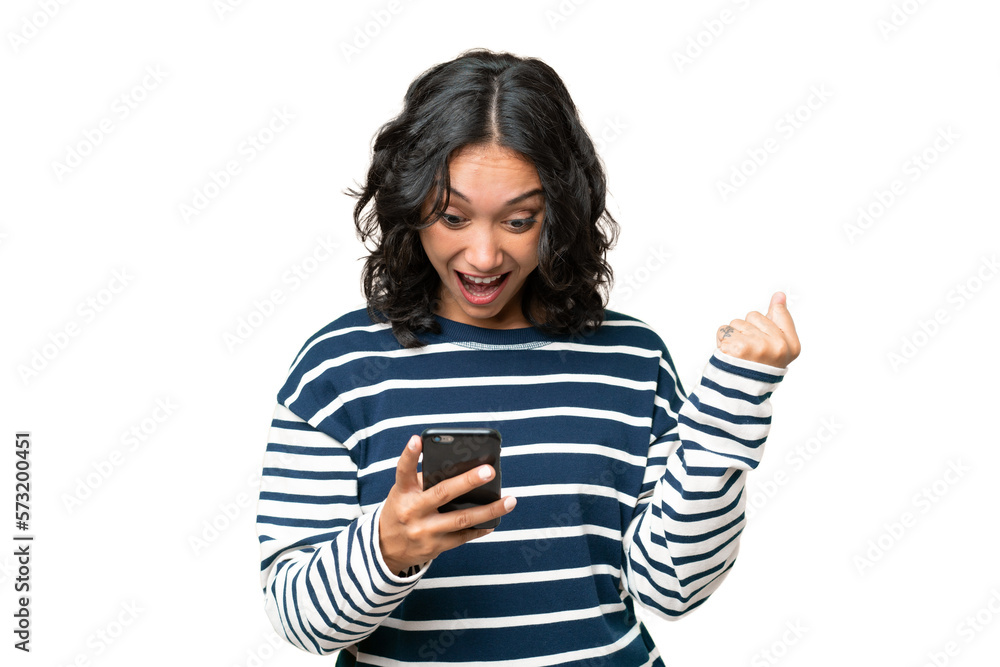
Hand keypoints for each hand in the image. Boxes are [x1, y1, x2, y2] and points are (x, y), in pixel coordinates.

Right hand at [378, 435, 516, 574]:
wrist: (386, 549)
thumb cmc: (401, 510)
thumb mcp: (402, 493)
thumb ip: (425, 480)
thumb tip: (463, 468)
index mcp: (402, 493)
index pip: (404, 471)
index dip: (410, 455)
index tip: (418, 439)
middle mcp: (413, 511)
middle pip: (442, 493)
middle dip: (468, 481)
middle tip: (490, 470)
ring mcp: (425, 531)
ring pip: (461, 519)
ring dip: (489, 510)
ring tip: (510, 500)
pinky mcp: (436, 547)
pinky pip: (464, 536)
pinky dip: (482, 528)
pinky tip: (496, 520)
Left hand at [717, 291, 800, 368]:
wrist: (739, 394)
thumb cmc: (758, 368)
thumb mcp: (776, 346)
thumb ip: (779, 318)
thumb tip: (780, 295)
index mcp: (791, 346)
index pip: (778, 312)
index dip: (763, 324)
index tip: (763, 341)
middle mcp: (778, 346)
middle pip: (753, 315)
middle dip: (747, 329)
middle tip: (748, 351)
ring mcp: (759, 347)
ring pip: (736, 322)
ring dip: (733, 335)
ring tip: (738, 354)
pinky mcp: (738, 348)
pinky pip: (724, 330)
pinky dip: (722, 340)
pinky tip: (728, 354)